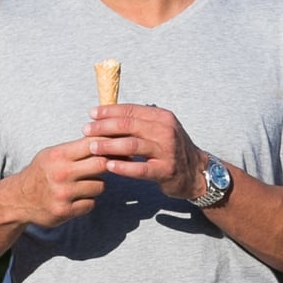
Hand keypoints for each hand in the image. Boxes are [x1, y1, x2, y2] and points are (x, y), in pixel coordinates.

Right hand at [6, 137, 108, 227]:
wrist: (18, 199)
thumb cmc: (43, 172)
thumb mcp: (53, 154)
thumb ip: (78, 147)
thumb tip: (110, 138)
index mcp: (58, 155)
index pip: (93, 144)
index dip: (108, 144)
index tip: (116, 147)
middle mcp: (61, 173)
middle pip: (102, 164)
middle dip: (107, 165)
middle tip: (105, 166)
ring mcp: (63, 193)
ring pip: (100, 186)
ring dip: (96, 185)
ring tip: (84, 183)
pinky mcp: (64, 211)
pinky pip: (91, 203)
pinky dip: (87, 201)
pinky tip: (76, 198)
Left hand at [84, 103, 205, 200]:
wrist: (196, 172)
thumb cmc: (172, 149)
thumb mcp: (161, 129)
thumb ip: (140, 122)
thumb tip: (109, 115)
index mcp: (162, 117)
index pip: (131, 110)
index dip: (109, 111)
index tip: (92, 114)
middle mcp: (166, 131)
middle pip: (128, 125)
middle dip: (104, 127)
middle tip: (87, 130)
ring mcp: (167, 151)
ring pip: (132, 145)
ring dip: (109, 146)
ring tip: (93, 147)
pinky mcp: (166, 170)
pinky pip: (140, 168)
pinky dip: (123, 167)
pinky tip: (109, 166)